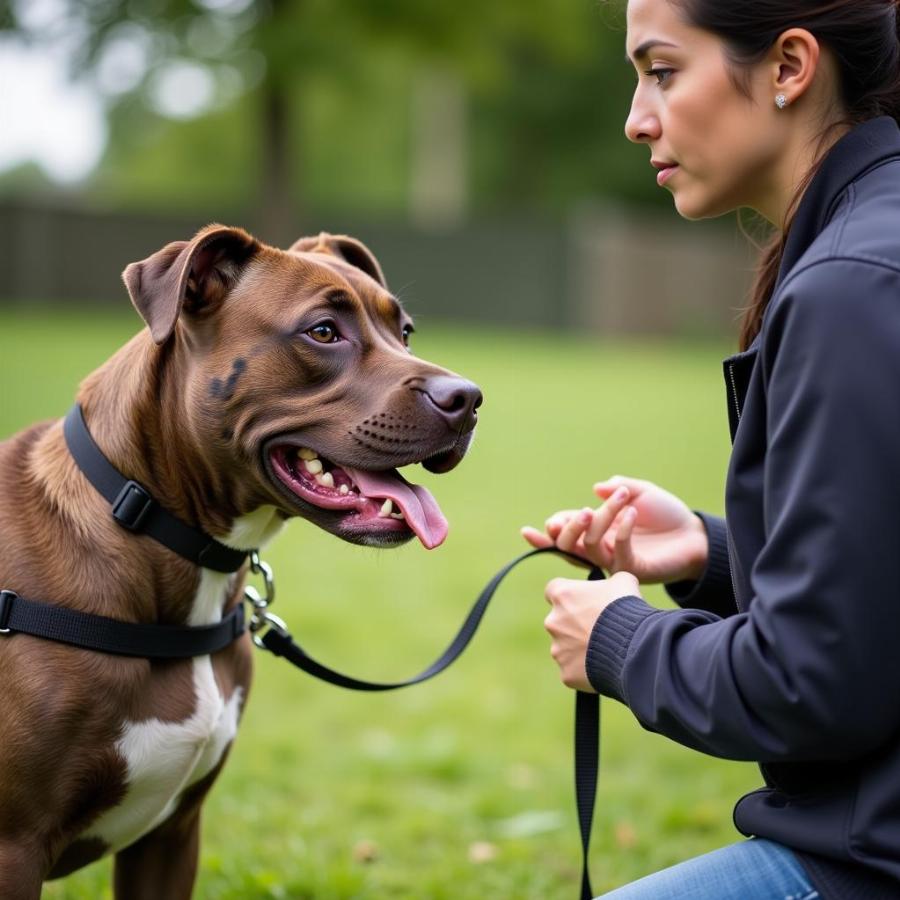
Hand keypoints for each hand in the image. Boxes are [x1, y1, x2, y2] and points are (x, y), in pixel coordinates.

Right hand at [521, 475, 707, 583]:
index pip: (564, 533)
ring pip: (591, 547)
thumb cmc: (665, 514)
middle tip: (583, 512)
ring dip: (597, 523)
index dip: (551, 530)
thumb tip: (596, 488)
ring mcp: (615, 561)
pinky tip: (632, 513)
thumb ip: (618, 487)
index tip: (548, 523)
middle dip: (568, 530)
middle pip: (568, 546)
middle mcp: (600, 548)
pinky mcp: (633, 571)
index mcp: (596, 529)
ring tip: (613, 502)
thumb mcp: (641, 491)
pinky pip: (619, 552)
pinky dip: (622, 530)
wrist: (695, 534)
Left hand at [544, 571, 641, 691]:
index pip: (553, 590)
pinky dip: (586, 670)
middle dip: (575, 625)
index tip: (581, 601)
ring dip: (581, 648)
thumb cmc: (626, 610)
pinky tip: (605, 667)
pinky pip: (574, 670)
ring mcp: (558, 649)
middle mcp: (553, 622)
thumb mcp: (623, 582)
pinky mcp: (566, 673)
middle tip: (600, 630)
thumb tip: (614, 585)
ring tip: (607, 650)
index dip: (569, 596)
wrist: (633, 647)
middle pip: (559, 622)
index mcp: (562, 595)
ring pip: (566, 648)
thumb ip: (611, 581)